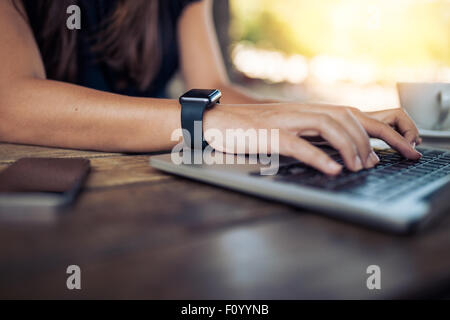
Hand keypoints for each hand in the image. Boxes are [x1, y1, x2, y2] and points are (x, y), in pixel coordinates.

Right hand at [204, 103, 421, 174]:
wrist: (214, 121)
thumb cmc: (246, 130)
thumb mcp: (281, 131)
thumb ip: (304, 137)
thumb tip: (330, 156)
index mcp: (303, 112)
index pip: (346, 113)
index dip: (370, 130)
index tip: (382, 152)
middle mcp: (298, 112)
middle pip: (344, 116)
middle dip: (367, 138)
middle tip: (374, 163)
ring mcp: (284, 121)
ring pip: (327, 125)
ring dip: (347, 146)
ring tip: (358, 166)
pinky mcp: (269, 134)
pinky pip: (299, 144)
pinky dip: (319, 157)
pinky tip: (333, 169)